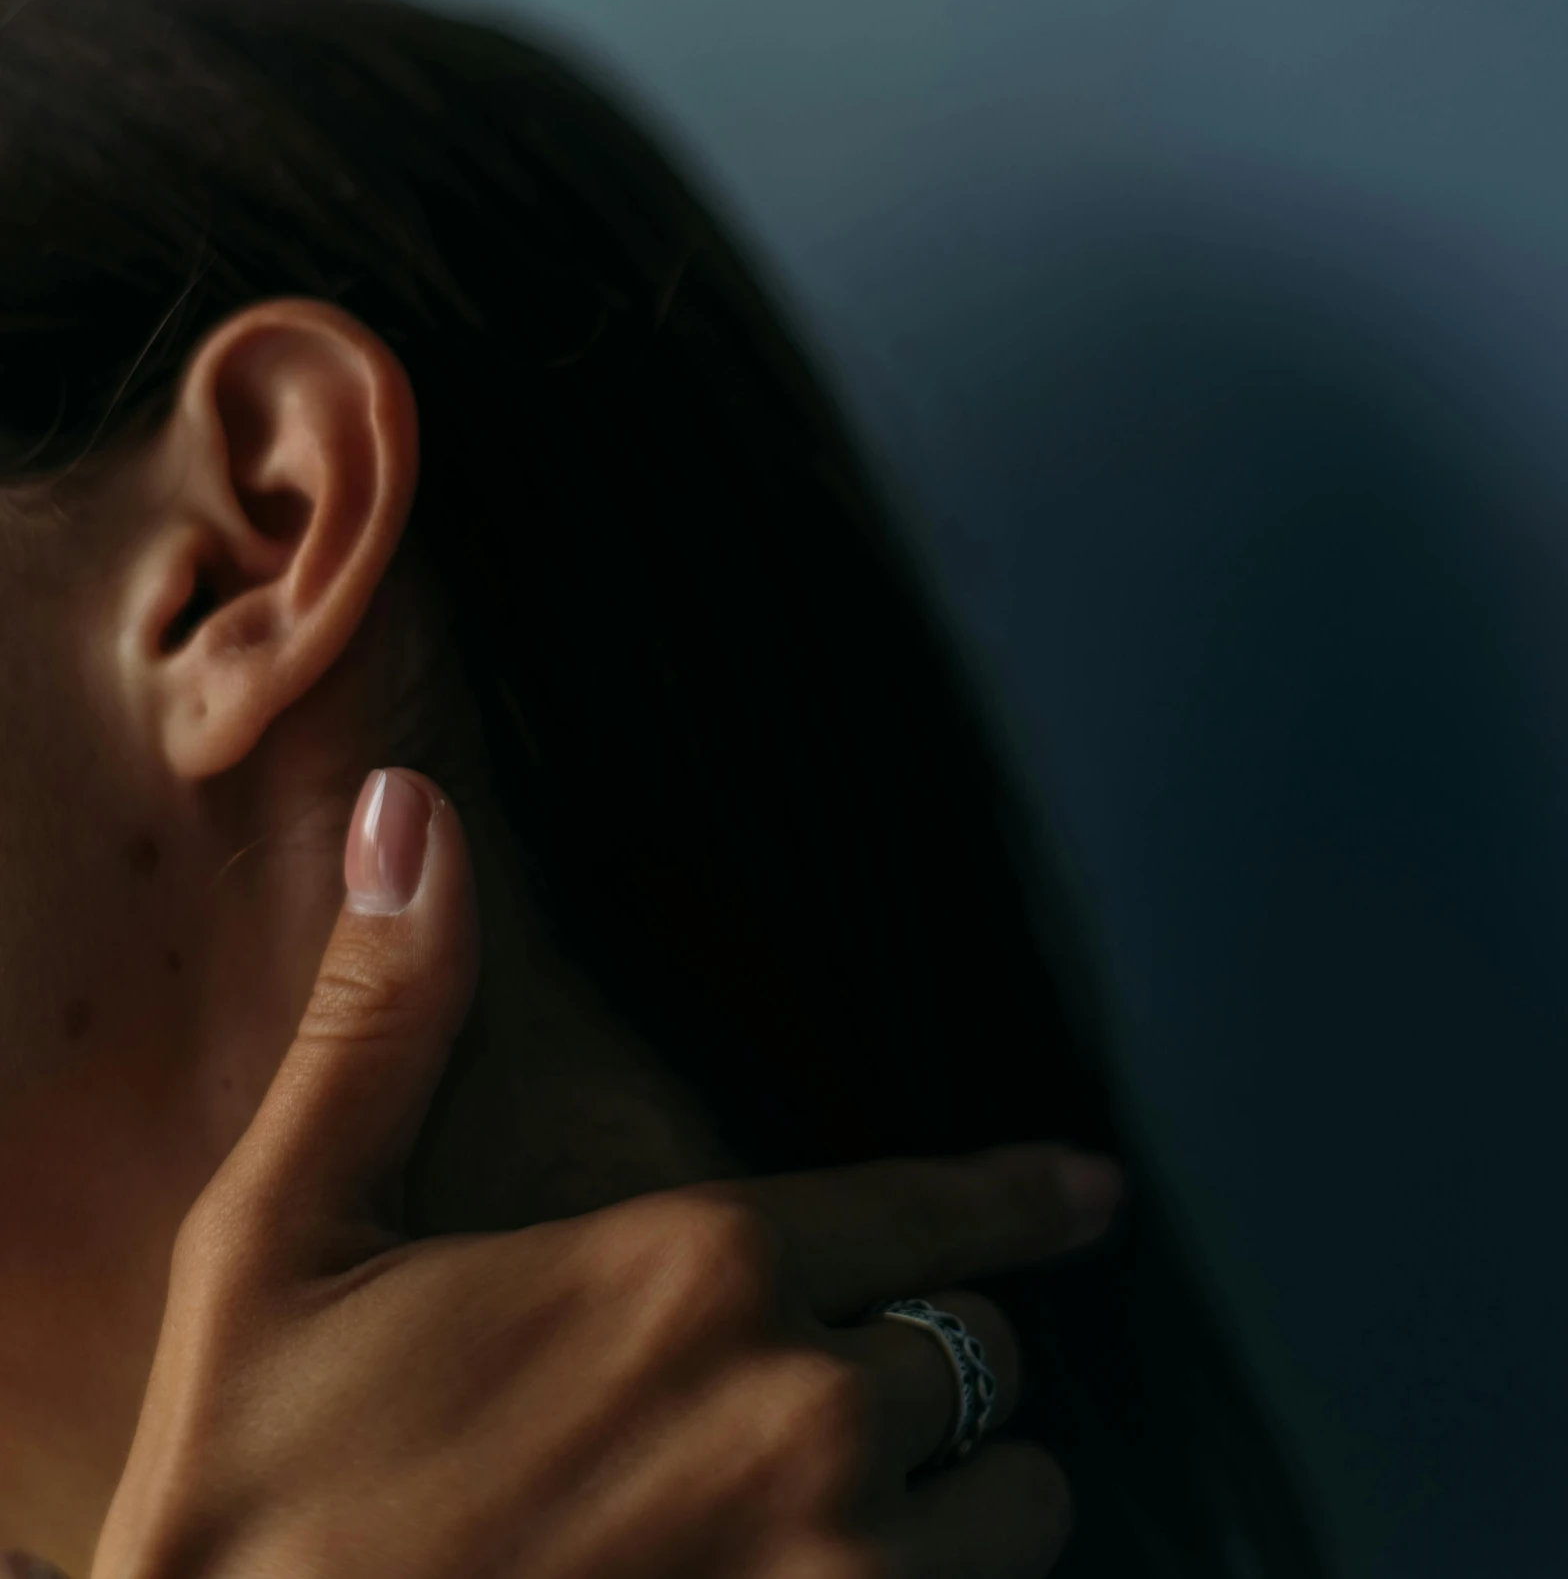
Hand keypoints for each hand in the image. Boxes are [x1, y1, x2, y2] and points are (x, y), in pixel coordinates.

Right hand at [90, 769, 1122, 1578]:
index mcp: (692, 1273)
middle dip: (926, 1363)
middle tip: (829, 1397)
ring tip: (855, 1519)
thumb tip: (414, 809)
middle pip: (980, 1356)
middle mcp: (803, 1419)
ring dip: (962, 1503)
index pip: (934, 1208)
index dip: (1024, 1200)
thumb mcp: (283, 1235)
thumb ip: (386, 1020)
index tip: (1090, 1195)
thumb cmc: (255, 1498)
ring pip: (1019, 1508)